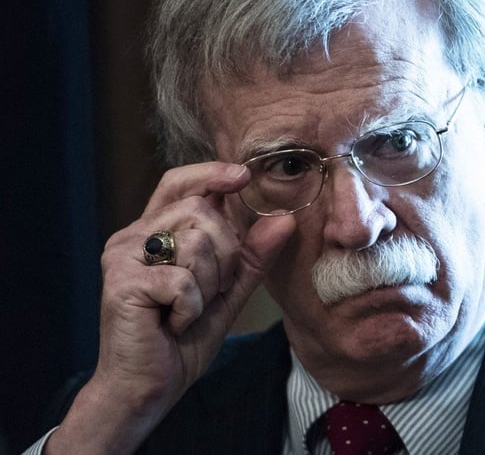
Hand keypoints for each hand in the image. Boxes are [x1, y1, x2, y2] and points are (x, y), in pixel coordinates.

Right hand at [46, 162, 295, 454]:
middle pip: (202, 212)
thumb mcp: (228, 294)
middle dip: (224, 254)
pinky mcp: (122, 283)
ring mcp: (123, 257)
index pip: (180, 183)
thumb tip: (285, 219)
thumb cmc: (181, 340)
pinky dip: (191, 308)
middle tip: (209, 292)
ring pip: (196, 242)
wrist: (147, 388)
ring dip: (208, 284)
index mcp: (155, 233)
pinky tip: (173, 324)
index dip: (212, 174)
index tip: (243, 176)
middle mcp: (133, 237)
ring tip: (187, 310)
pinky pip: (184, 281)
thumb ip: (253, 257)